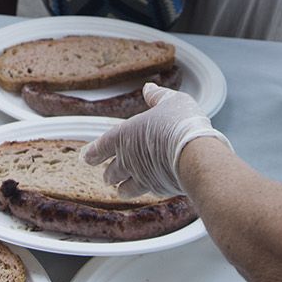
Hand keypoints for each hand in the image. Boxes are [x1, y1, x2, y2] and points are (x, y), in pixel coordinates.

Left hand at [82, 83, 230, 196]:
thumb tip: (148, 88)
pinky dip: (144, 191)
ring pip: (125, 188)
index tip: (86, 158)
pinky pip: (146, 192)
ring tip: (120, 190)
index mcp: (124, 135)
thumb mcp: (170, 100)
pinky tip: (148, 189)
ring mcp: (142, 176)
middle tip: (107, 177)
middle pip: (112, 171)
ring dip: (122, 188)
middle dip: (109, 174)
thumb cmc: (180, 123)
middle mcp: (128, 159)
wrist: (195, 154)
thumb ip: (157, 96)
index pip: (102, 146)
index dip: (93, 153)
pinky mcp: (158, 189)